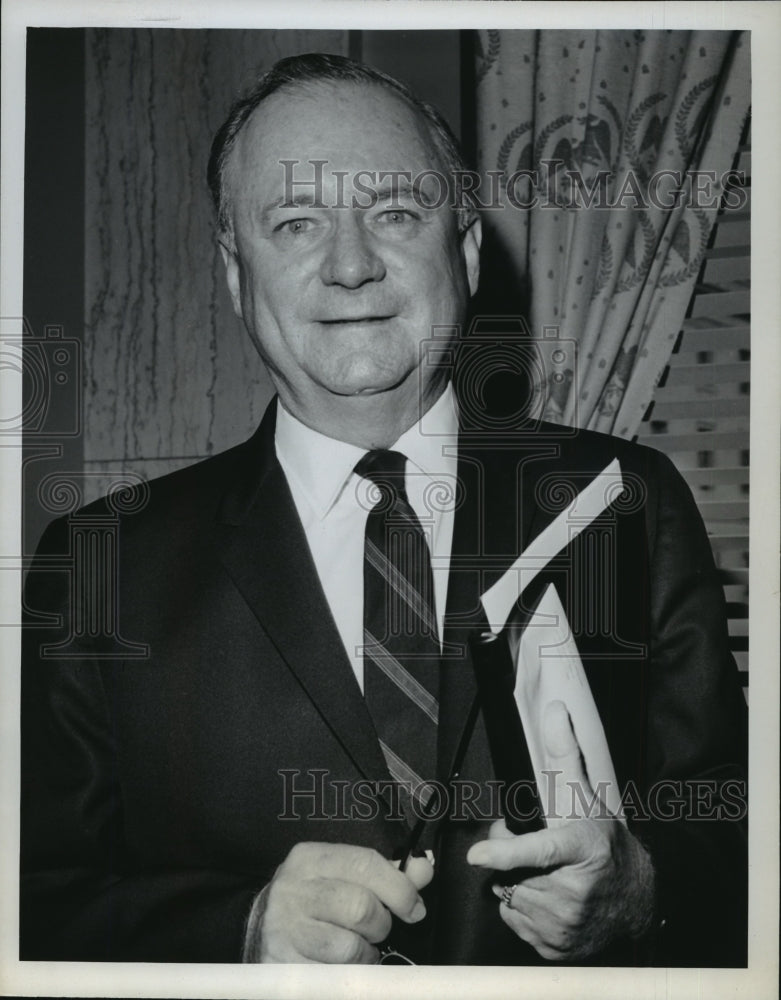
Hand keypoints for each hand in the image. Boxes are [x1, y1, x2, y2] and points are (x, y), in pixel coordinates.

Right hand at [244, 842, 433, 963]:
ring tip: (360, 949)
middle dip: (381, 923)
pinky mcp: (283, 966)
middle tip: (378, 929)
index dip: (399, 887)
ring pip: (348, 947)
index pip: (365, 863)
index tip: (414, 907)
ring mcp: (285, 929)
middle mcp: (293, 889)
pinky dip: (348, 976)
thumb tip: (424, 870)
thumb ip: (386, 874)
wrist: (260, 928)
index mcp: (310, 858)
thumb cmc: (313, 899)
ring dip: (366, 954)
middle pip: (360, 906)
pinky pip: (333, 977)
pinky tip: (342, 967)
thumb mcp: (343, 876)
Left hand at [466, 700, 654, 960]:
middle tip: (535, 847)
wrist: (638, 900)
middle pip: (512, 869)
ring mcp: (563, 923)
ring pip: (509, 895)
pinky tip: (545, 897)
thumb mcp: (587, 798)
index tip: (478, 854)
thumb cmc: (605, 844)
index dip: (507, 852)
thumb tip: (553, 711)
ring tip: (546, 873)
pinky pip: (515, 920)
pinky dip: (522, 908)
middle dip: (510, 855)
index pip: (539, 850)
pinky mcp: (554, 946)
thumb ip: (563, 755)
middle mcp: (572, 891)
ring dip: (517, 882)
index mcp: (580, 848)